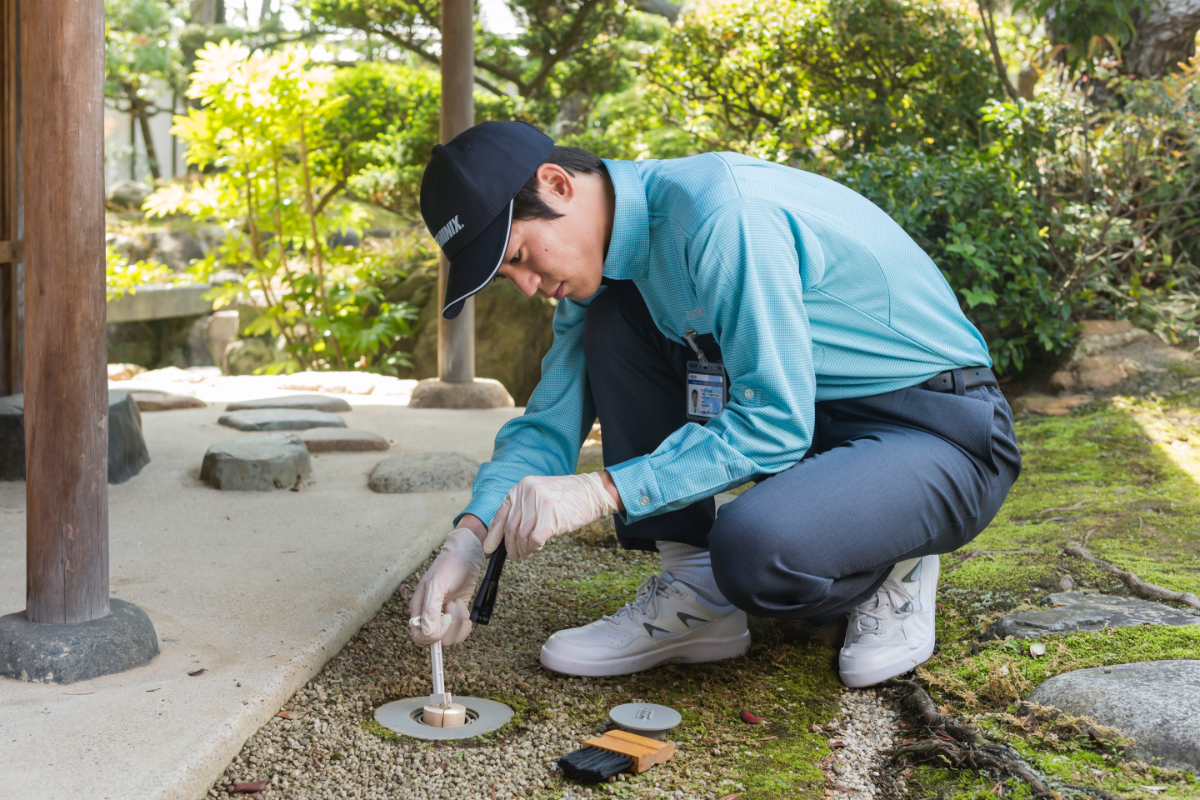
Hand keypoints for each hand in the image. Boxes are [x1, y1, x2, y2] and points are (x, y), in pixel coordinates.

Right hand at [409, 528, 485, 645]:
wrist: (467, 555)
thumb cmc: (449, 566)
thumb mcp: (437, 585)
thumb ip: (430, 610)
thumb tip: (428, 633)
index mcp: (419, 608)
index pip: (418, 635)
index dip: (431, 635)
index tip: (443, 621)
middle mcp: (430, 614)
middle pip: (436, 639)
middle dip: (449, 626)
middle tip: (451, 606)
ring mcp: (444, 616)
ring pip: (451, 637)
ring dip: (459, 622)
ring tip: (458, 603)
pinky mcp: (458, 615)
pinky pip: (461, 631)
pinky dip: (466, 623)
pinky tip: (464, 607)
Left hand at [484, 472, 619, 559]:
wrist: (593, 492)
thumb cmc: (567, 497)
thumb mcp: (539, 493)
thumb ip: (523, 507)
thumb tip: (506, 533)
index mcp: (521, 486)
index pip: (501, 514)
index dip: (493, 534)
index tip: (490, 549)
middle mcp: (527, 492)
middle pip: (510, 528)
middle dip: (510, 547)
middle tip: (514, 556)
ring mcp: (538, 504)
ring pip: (521, 536)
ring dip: (523, 550)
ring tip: (528, 553)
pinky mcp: (550, 517)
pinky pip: (534, 540)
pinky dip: (534, 548)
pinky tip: (538, 548)